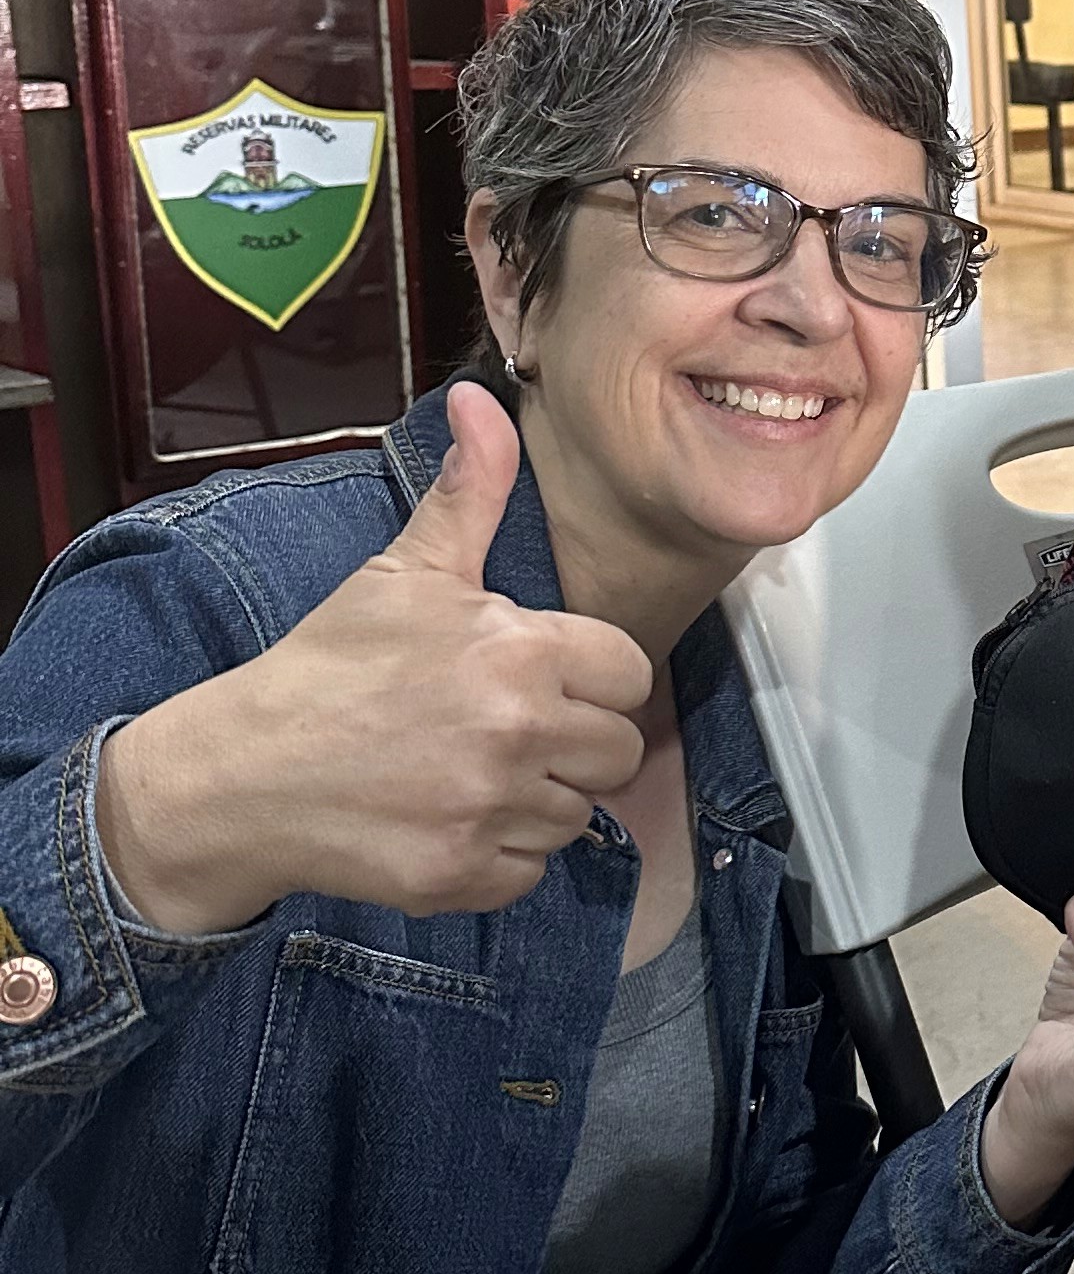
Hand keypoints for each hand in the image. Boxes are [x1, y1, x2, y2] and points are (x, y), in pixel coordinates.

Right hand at [95, 383, 652, 936]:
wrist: (243, 772)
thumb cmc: (330, 665)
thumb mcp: (406, 570)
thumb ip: (471, 490)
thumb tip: (481, 398)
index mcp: (523, 651)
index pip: (631, 673)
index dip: (592, 676)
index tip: (543, 677)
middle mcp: (520, 732)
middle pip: (618, 750)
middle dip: (574, 740)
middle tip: (505, 727)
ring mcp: (492, 809)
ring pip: (578, 813)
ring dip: (538, 797)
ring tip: (469, 769)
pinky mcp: (464, 875)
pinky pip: (532, 869)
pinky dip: (501, 852)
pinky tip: (449, 816)